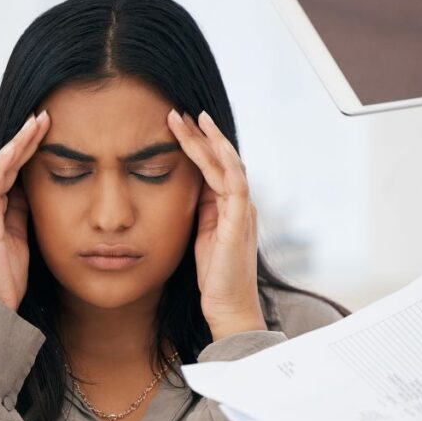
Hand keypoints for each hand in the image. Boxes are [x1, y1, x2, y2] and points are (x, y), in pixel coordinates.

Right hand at [0, 110, 49, 310]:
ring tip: (36, 123)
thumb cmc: (6, 277)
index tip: (46, 132)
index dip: (28, 151)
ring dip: (18, 143)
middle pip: (6, 163)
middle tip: (43, 117)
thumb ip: (23, 214)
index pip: (13, 172)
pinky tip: (18, 146)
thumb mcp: (23, 238)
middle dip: (25, 139)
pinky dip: (4, 162)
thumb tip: (33, 192)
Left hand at [166, 108, 266, 340]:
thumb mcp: (201, 237)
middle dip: (201, 135)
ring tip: (190, 118)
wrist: (228, 307)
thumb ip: (200, 212)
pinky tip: (208, 143)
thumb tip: (187, 189)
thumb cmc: (213, 278)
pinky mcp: (239, 220)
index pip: (216, 168)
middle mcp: (240, 204)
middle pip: (222, 159)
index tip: (178, 127)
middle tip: (178, 113)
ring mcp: (242, 210)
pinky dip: (222, 160)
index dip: (198, 147)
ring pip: (228, 163)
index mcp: (231, 208)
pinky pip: (234, 181)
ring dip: (208, 140)